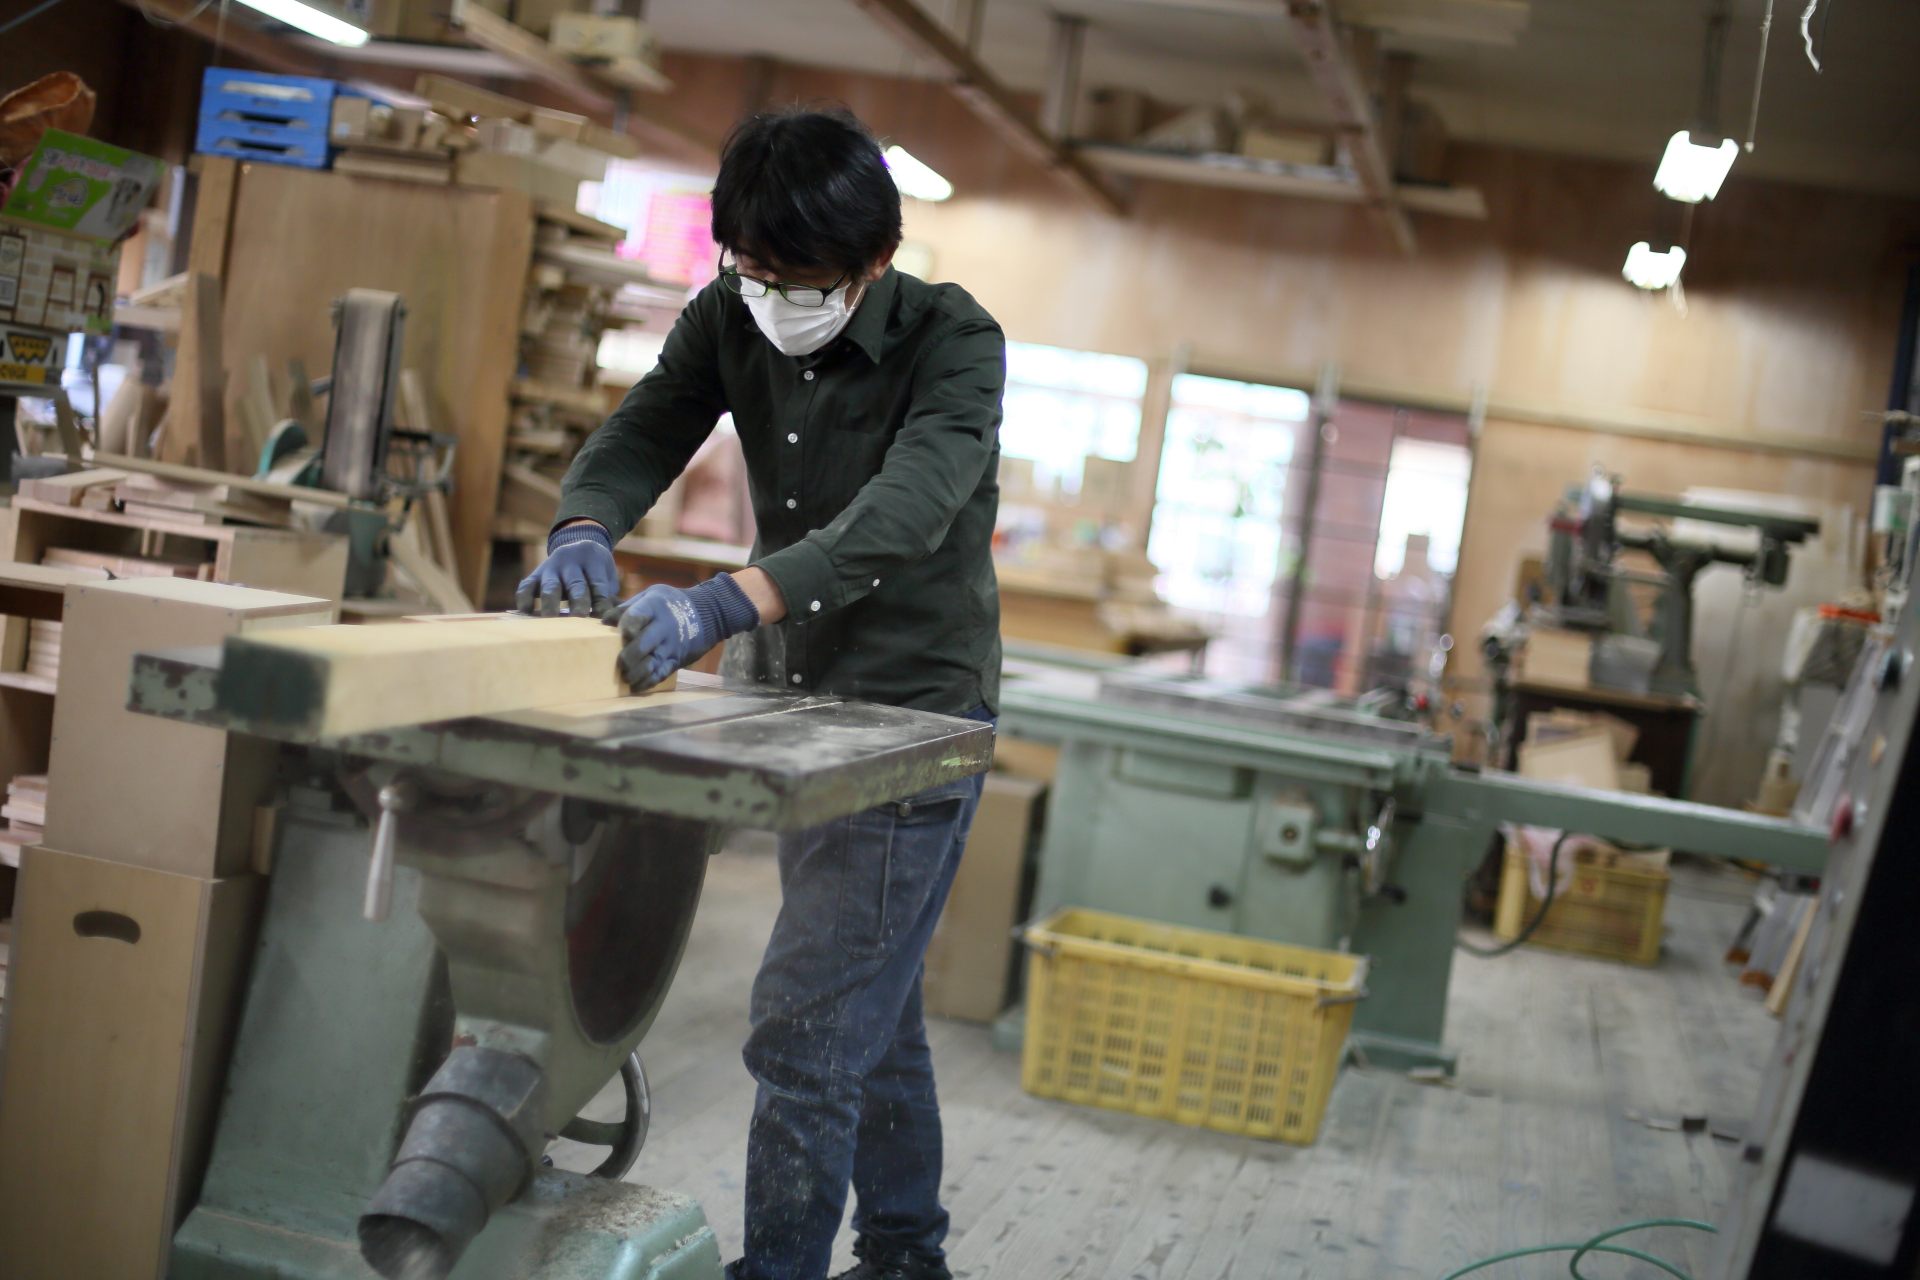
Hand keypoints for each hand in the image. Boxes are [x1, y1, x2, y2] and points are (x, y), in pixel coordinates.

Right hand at [516, 522, 619, 616]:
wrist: (576, 547)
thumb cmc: (595, 572)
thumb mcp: (606, 576)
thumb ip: (608, 595)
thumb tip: (611, 619)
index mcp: (592, 559)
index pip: (598, 583)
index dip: (601, 602)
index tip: (603, 618)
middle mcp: (569, 561)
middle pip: (575, 583)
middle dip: (578, 602)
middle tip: (580, 618)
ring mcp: (550, 567)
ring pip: (550, 586)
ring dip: (551, 605)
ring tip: (552, 622)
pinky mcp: (534, 575)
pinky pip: (526, 587)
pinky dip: (525, 600)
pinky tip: (527, 615)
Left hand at [605, 575, 760, 689]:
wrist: (709, 613)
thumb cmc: (672, 603)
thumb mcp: (652, 595)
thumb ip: (628, 607)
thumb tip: (603, 620)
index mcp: (654, 607)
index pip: (635, 618)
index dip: (625, 627)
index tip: (620, 633)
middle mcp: (663, 627)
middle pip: (641, 645)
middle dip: (626, 657)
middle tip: (619, 663)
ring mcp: (671, 646)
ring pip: (650, 664)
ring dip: (635, 673)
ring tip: (626, 676)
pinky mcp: (676, 660)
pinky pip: (661, 675)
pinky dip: (647, 683)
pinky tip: (636, 686)